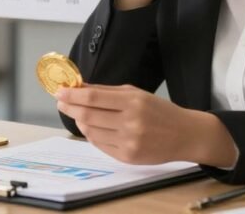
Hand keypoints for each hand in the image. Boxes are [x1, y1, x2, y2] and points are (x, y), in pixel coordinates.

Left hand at [56, 84, 238, 167]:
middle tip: (61, 102)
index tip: (59, 91)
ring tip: (78, 114)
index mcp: (133, 102)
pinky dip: (91, 135)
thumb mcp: (136, 94)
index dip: (72, 95)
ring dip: (79, 121)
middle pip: (88, 115)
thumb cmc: (159, 111)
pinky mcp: (128, 157)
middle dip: (70, 107)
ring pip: (91, 131)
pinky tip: (91, 127)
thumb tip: (79, 87)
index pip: (93, 98)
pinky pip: (100, 145)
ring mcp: (129, 142)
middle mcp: (131, 122)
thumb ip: (107, 92)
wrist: (185, 134)